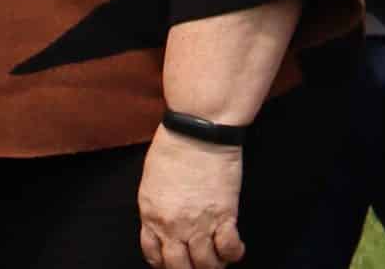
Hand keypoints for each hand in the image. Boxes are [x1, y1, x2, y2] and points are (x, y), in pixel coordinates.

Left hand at [137, 125, 244, 268]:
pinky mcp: (224, 216)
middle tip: (196, 264)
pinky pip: (229, 249)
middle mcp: (173, 226)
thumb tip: (164, 224)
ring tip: (216, 256)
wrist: (198, 130)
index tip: (173, 259)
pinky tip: (233, 247)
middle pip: (179, 268)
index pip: (153, 255)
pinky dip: (233, 253)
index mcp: (151, 214)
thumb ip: (156, 207)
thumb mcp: (151, 180)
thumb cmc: (173, 146)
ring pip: (206, 265)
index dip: (164, 263)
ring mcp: (199, 224)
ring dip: (212, 264)